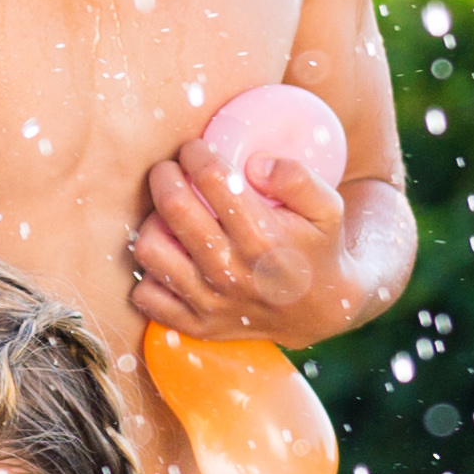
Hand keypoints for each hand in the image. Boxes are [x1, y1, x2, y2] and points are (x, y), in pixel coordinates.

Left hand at [128, 140, 350, 344]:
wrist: (319, 310)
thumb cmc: (317, 248)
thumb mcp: (328, 208)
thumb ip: (298, 179)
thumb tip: (255, 163)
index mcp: (264, 239)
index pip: (213, 180)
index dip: (196, 154)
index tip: (194, 149)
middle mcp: (231, 272)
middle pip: (174, 209)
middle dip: (164, 177)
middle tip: (170, 170)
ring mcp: (209, 302)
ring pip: (150, 250)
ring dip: (152, 223)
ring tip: (168, 215)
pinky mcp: (195, 324)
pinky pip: (145, 295)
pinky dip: (149, 273)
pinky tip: (170, 257)